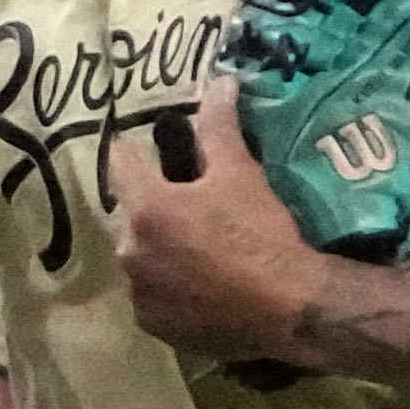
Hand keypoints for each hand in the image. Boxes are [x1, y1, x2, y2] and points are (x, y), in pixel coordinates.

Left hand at [104, 94, 320, 370]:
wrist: (289, 307)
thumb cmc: (261, 233)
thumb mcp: (241, 173)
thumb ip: (220, 125)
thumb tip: (220, 81)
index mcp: (146, 209)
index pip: (119, 165)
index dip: (134, 153)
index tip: (145, 150)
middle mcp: (131, 251)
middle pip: (126, 216)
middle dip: (146, 207)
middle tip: (182, 205)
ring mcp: (140, 294)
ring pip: (138, 259)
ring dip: (154, 250)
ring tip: (192, 247)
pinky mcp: (155, 327)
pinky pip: (151, 298)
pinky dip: (166, 288)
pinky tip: (197, 284)